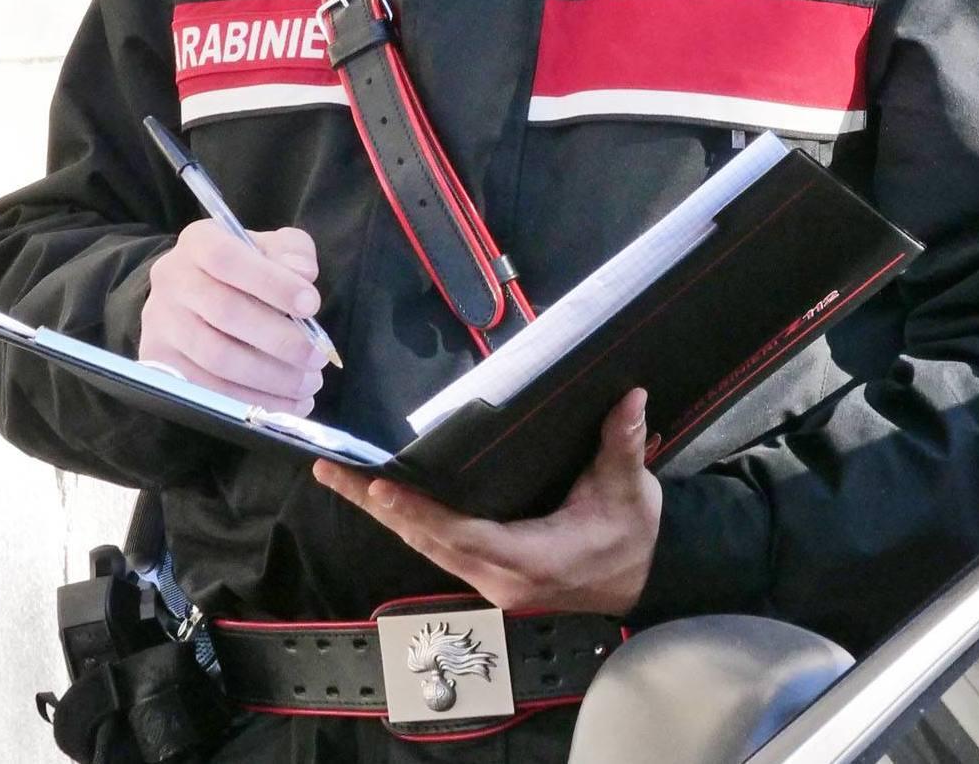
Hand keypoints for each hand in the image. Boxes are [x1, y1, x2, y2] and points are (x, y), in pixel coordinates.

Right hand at [139, 221, 327, 412]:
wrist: (192, 295)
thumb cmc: (242, 269)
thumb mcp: (269, 247)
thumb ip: (291, 251)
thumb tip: (303, 273)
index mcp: (198, 242)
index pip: (228, 259)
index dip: (272, 283)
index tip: (312, 304)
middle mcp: (171, 280)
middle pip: (225, 313)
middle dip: (280, 340)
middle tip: (317, 357)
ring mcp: (161, 325)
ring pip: (217, 357)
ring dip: (270, 377)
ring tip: (308, 385)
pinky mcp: (161, 364)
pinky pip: (208, 390)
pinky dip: (252, 400)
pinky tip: (287, 404)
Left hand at [313, 388, 661, 615]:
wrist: (646, 580)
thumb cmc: (633, 536)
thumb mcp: (630, 492)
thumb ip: (623, 444)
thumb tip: (630, 396)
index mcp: (530, 558)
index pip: (461, 534)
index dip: (419, 513)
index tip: (380, 489)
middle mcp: (499, 576)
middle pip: (426, 541)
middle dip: (377, 507)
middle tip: (332, 471)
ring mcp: (491, 580)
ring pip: (426, 546)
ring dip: (384, 515)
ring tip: (342, 479)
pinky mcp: (489, 573)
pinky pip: (438, 547)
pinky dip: (408, 522)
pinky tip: (384, 501)